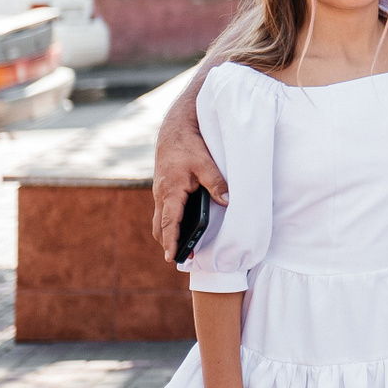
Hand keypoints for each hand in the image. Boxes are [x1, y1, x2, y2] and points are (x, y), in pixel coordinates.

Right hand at [152, 128, 226, 261]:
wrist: (174, 129)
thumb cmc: (188, 146)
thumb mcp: (205, 164)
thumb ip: (216, 183)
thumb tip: (227, 202)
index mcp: (170, 191)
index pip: (168, 223)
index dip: (171, 241)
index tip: (171, 257)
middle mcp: (161, 195)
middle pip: (159, 226)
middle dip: (167, 243)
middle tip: (179, 257)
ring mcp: (160, 192)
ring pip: (159, 219)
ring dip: (167, 233)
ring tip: (181, 247)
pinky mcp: (164, 188)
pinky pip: (163, 210)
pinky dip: (169, 222)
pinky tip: (181, 225)